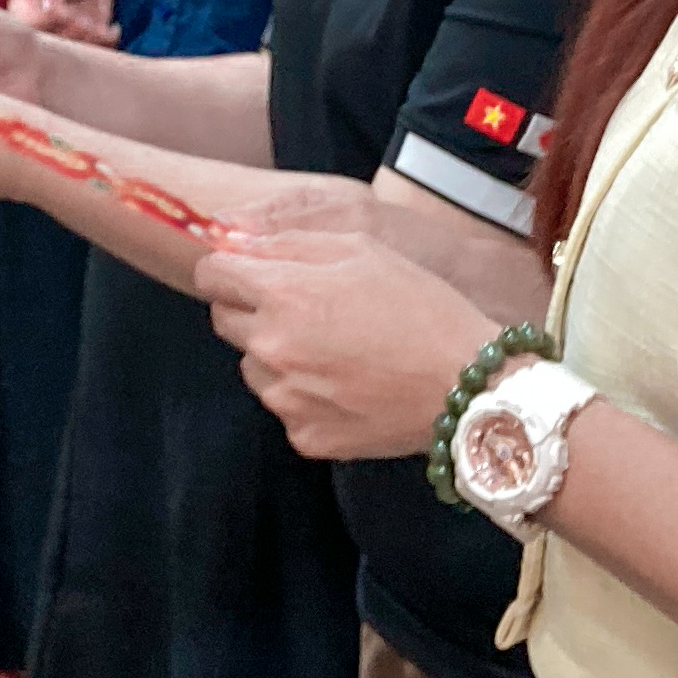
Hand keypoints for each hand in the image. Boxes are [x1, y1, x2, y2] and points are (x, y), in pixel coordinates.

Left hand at [193, 229, 500, 462]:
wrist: (468, 385)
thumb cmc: (421, 306)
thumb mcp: (360, 250)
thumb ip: (286, 241)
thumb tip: (230, 240)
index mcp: (281, 294)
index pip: (210, 275)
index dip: (228, 268)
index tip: (251, 272)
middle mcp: (270, 348)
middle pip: (225, 320)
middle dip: (253, 309)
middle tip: (308, 310)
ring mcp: (285, 398)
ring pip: (252, 367)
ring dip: (277, 355)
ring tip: (336, 350)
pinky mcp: (304, 437)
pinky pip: (285, 406)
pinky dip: (305, 396)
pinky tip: (348, 385)